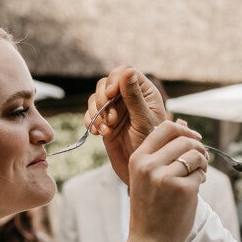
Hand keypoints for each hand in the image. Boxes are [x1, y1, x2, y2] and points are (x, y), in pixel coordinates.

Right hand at [88, 66, 168, 185]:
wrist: (142, 171)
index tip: (110, 94)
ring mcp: (115, 109)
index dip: (114, 79)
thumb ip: (134, 97)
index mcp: (143, 92)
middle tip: (111, 119)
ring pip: (96, 98)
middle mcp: (128, 97)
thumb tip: (127, 70)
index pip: (124, 72)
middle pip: (106, 83)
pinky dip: (91, 121)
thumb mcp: (143, 120)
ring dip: (97, 112)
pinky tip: (100, 133)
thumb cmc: (151, 145)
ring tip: (107, 130)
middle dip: (103, 99)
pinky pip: (90, 113)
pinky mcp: (104, 121)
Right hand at [123, 119, 208, 241]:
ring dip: (202, 164)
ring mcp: (166, 177)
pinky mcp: (184, 189)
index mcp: (138, 159)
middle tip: (200, 162)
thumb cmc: (150, 209)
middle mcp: (149, 165)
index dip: (184, 131)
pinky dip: (201, 180)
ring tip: (196, 176)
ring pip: (196, 155)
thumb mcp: (146, 176)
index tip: (194, 140)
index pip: (165, 128)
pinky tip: (193, 191)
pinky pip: (201, 173)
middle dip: (197, 149)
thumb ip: (161, 151)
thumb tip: (183, 123)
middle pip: (184, 140)